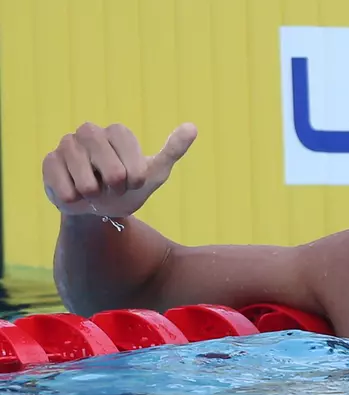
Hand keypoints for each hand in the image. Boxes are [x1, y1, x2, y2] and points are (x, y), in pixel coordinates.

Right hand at [42, 122, 197, 216]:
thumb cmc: (129, 187)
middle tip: (113, 187)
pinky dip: (76, 199)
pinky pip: (66, 189)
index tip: (133, 181)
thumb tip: (193, 127)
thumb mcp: (155, 173)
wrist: (100, 207)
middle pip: (113, 172)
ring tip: (95, 189)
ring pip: (87, 182)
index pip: (133, 164)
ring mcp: (67, 145)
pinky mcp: (48, 161)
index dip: (135, 180)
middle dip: (117, 189)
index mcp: (118, 132)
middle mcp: (90, 132)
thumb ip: (173, 150)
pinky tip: (76, 193)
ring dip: (96, 195)